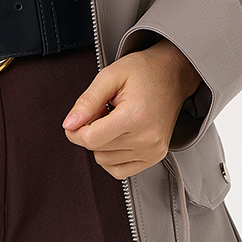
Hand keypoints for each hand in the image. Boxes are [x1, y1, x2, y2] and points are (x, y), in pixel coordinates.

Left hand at [62, 40, 200, 179]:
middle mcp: (146, 138)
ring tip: (113, 120)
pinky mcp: (155, 157)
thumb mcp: (110, 76)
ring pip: (105, 160)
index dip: (75, 130)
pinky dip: (111, 156)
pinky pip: (119, 170)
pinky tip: (117, 136)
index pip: (91, 139)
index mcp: (135, 116)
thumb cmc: (144, 71)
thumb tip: (69, 124)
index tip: (75, 119)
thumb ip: (87, 101)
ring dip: (102, 142)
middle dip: (90, 131)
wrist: (172, 74)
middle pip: (96, 150)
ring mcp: (152, 150)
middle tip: (102, 111)